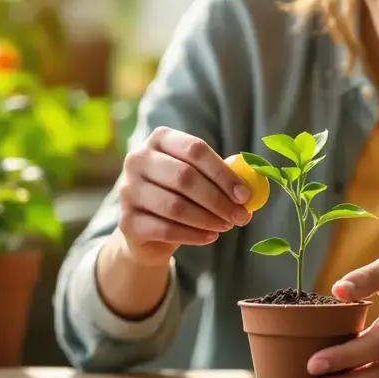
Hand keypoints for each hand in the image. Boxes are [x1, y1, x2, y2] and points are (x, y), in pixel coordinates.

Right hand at [117, 127, 253, 265]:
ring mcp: (128, 190)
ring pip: (175, 206)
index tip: (245, 195)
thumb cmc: (181, 195)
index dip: (223, 173)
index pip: (195, 149)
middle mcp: (138, 159)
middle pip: (185, 177)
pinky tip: (210, 237)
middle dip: (219, 200)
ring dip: (208, 219)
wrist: (148, 230)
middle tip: (241, 217)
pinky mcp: (126, 221)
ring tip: (227, 226)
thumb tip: (252, 186)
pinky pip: (166, 229)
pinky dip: (194, 235)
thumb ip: (221, 175)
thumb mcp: (199, 178)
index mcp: (159, 139)